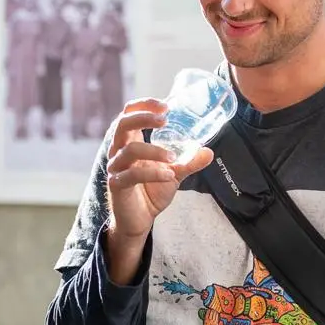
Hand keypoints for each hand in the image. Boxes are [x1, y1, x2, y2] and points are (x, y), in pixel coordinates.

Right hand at [104, 99, 213, 243]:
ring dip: (154, 150)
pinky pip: (133, 175)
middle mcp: (119, 151)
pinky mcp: (117, 186)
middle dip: (143, 117)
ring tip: (172, 157)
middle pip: (122, 124)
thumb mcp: (174, 173)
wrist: (140, 219)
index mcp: (130, 142)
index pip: (128, 114)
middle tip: (164, 119)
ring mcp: (116, 168)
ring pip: (129, 150)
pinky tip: (168, 174)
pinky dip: (153, 173)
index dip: (143, 105)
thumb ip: (188, 161)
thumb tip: (208, 151)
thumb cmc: (151, 191)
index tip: (164, 105)